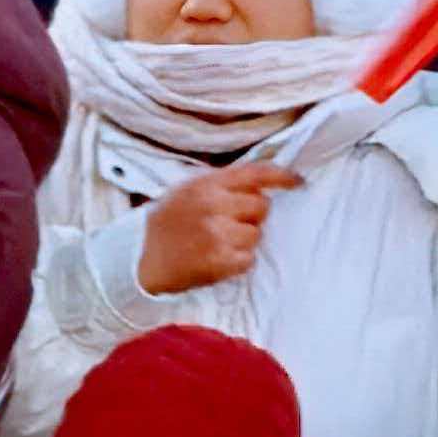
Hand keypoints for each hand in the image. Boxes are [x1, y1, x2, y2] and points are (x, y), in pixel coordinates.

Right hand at [134, 164, 301, 293]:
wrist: (139, 258)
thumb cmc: (169, 221)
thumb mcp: (189, 190)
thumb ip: (224, 183)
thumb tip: (264, 182)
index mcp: (207, 184)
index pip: (255, 174)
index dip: (281, 177)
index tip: (298, 181)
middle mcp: (214, 206)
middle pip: (262, 206)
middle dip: (252, 215)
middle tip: (230, 223)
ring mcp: (217, 235)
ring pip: (256, 234)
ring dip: (244, 240)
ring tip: (219, 242)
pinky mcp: (219, 262)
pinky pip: (248, 259)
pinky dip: (238, 261)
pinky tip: (218, 258)